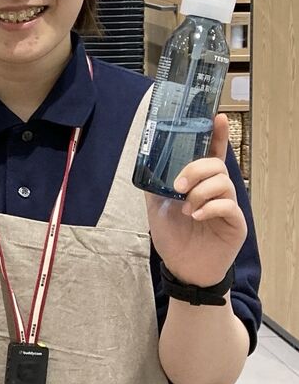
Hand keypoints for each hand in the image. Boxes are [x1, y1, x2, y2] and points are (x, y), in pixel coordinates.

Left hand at [147, 114, 246, 288]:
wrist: (182, 267)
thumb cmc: (173, 235)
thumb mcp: (156, 205)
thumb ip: (156, 183)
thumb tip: (148, 162)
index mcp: (199, 182)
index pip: (212, 153)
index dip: (216, 134)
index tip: (217, 116)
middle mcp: (217, 190)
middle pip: (216, 164)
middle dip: (195, 169)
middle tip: (178, 185)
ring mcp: (228, 206)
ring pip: (223, 182)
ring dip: (199, 191)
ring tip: (185, 207)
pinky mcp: (235, 224)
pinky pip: (228, 205)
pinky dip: (209, 207)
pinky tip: (195, 215)